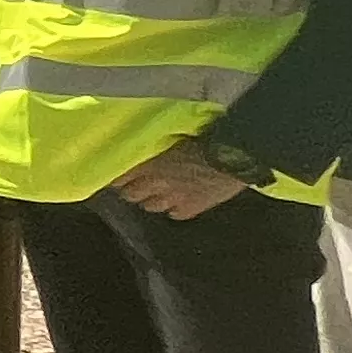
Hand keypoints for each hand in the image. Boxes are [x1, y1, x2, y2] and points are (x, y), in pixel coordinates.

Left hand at [113, 142, 254, 219]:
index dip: (118, 177)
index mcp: (148, 163)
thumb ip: (156, 149)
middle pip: (130, 195)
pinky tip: (177, 202)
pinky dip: (174, 209)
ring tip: (157, 194)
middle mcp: (155, 184)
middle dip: (132, 190)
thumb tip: (146, 150)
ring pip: (150, 207)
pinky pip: (174, 214)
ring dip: (151, 200)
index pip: (119, 177)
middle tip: (137, 186)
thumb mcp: (172, 139)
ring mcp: (172, 199)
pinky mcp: (191, 209)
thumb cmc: (206, 138)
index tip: (119, 176)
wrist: (233, 156)